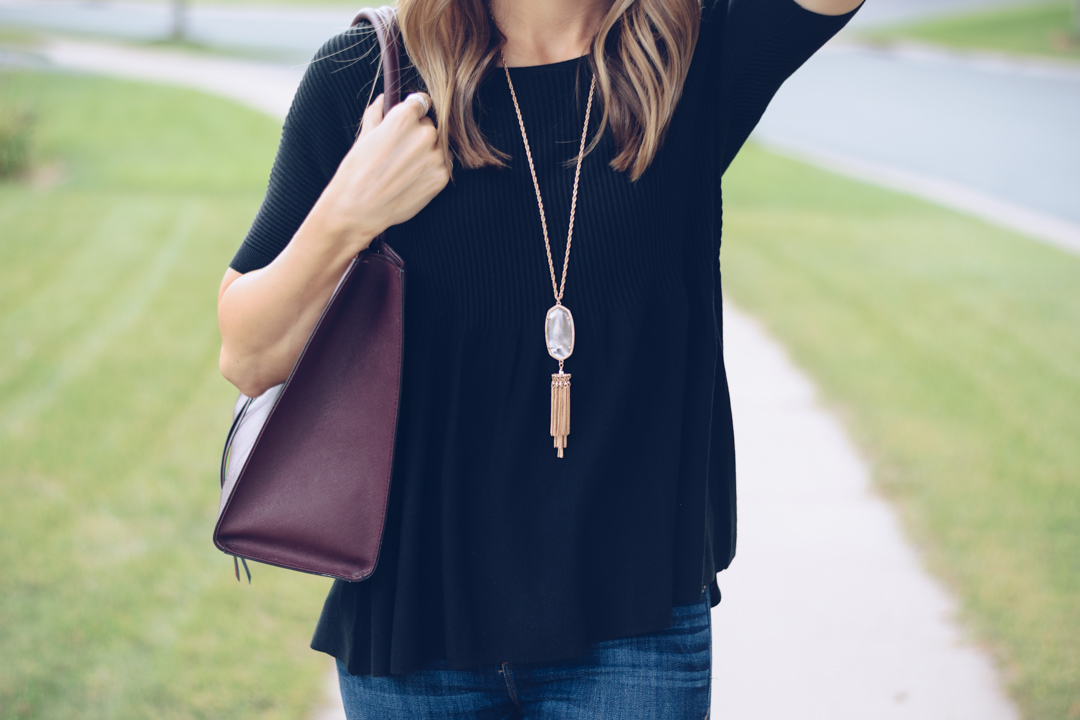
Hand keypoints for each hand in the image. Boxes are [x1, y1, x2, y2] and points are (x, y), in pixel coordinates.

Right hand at [316, 91, 451, 252]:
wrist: (358, 208)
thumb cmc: (356, 171)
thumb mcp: (364, 136)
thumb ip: (377, 113)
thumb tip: (384, 99)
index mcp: (405, 116)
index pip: (421, 102)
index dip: (414, 111)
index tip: (410, 120)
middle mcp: (425, 133)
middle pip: (430, 125)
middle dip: (418, 134)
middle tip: (401, 152)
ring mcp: (437, 156)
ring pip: (438, 146)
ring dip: (427, 153)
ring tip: (405, 168)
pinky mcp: (442, 177)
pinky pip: (442, 166)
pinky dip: (431, 170)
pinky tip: (412, 179)